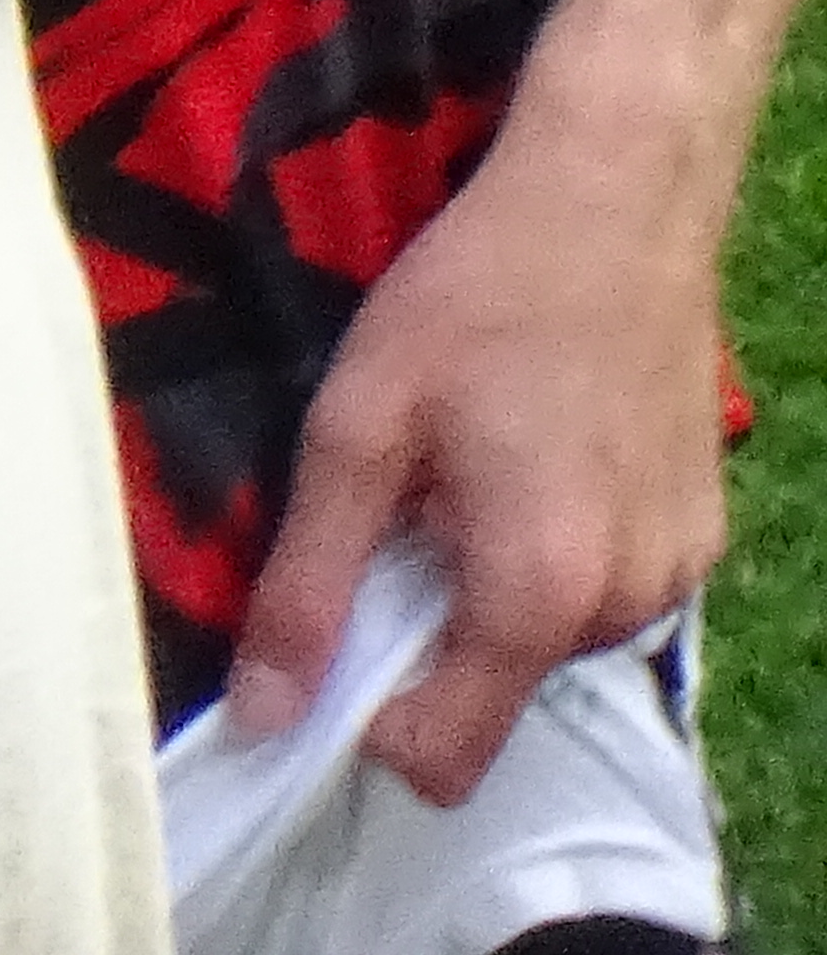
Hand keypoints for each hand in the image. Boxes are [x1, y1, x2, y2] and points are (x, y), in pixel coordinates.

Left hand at [224, 106, 727, 800]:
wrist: (614, 207)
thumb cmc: (470, 303)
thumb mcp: (355, 431)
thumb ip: (308, 585)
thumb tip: (263, 719)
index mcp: (536, 595)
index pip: (446, 756)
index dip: (365, 717)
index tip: (327, 634)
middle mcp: (626, 609)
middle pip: (491, 690)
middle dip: (426, 627)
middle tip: (398, 507)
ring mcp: (678, 576)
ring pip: (544, 640)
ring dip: (488, 585)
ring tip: (465, 468)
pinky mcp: (701, 537)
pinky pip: (599, 590)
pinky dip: (550, 553)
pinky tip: (529, 456)